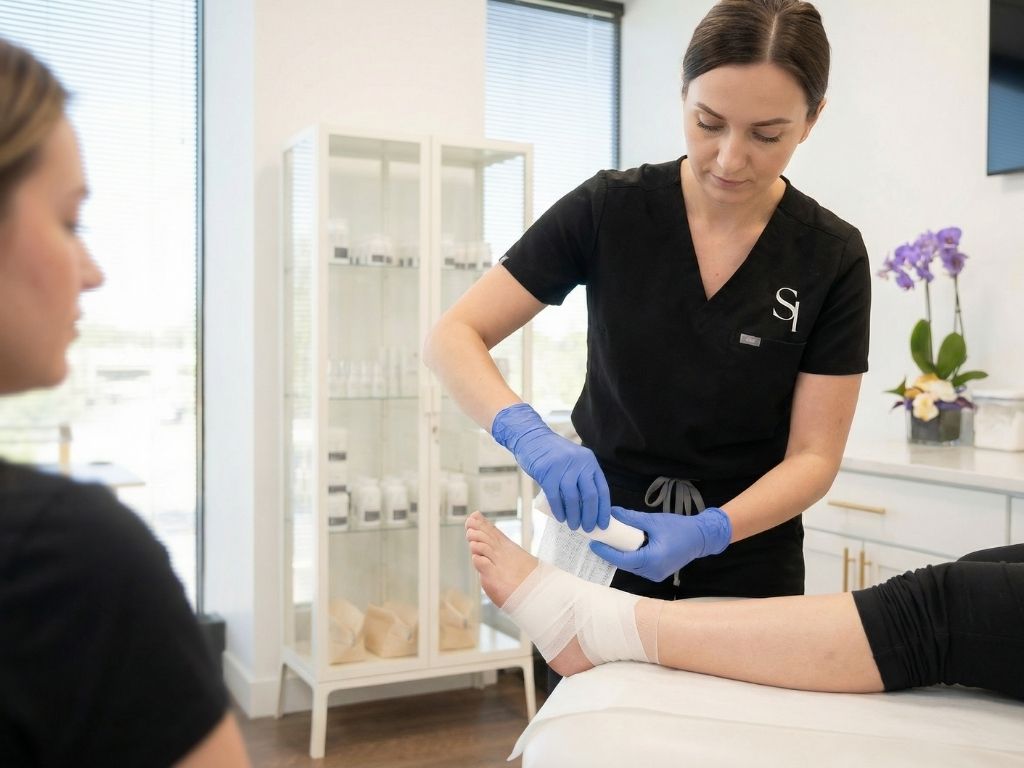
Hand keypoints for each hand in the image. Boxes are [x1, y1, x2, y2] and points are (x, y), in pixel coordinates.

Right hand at [491, 402, 609, 531]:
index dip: (604, 510)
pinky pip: (556, 497)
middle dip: (590, 516)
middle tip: (588, 528)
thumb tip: (589, 508)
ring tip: (574, 526)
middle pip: (590, 496)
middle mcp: (579, 464)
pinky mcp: (547, 473)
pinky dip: (559, 511)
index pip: (602, 490)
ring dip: (574, 516)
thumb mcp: (574, 461)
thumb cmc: (553, 454)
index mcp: (589, 462)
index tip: (603, 524)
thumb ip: (582, 478)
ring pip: (573, 499)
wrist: (532, 438)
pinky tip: (561, 518)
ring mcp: (563, 468)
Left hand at [589, 506, 731, 581]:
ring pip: (631, 566)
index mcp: (652, 561)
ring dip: (620, 555)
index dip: (606, 552)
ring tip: (608, 542)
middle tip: (598, 540)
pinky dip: (630, 556)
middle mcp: (653, 572)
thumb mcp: (653, 521)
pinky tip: (623, 546)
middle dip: (611, 553)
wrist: (701, 537)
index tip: (594, 543)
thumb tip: (612, 512)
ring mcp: (655, 575)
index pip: (622, 559)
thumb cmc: (680, 528)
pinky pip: (639, 566)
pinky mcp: (658, 572)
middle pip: (625, 564)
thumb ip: (631, 518)